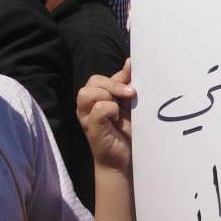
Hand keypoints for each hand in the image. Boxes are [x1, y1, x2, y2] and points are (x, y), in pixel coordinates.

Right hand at [77, 59, 134, 173]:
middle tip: (131, 95)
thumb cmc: (128, 131)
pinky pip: (98, 108)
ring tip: (119, 110)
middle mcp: (88, 105)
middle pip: (93, 80)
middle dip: (114, 85)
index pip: (99, 77)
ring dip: (108, 96)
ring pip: (88, 92)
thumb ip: (128, 83)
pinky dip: (110, 110)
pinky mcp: (91, 127)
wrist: (126, 159)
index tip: (134, 87)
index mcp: (97, 97)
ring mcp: (87, 116)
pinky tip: (116, 120)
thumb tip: (130, 62)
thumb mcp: (131, 103)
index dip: (118, 78)